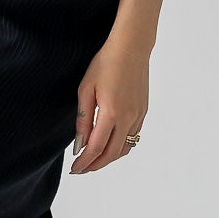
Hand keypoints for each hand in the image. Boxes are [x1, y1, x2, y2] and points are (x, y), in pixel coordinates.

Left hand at [70, 37, 149, 173]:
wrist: (131, 48)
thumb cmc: (105, 64)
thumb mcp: (86, 90)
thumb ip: (83, 120)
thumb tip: (80, 145)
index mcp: (111, 112)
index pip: (96, 148)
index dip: (84, 162)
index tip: (74, 169)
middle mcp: (128, 118)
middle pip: (111, 154)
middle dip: (95, 165)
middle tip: (81, 169)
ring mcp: (138, 116)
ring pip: (124, 148)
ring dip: (108, 158)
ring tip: (93, 160)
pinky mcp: (143, 112)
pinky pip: (132, 138)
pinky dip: (119, 147)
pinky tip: (108, 146)